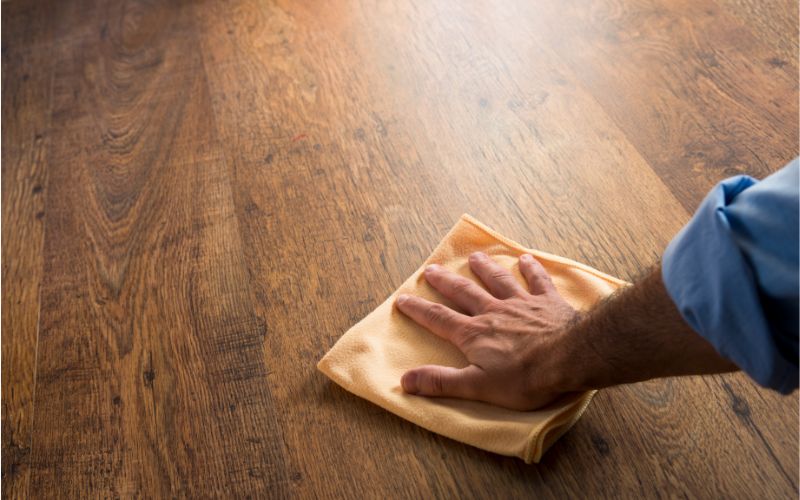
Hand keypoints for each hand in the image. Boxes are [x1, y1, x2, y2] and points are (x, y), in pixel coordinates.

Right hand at [395, 252, 579, 410]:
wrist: (571, 358)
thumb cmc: (525, 378)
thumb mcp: (477, 387)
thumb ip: (441, 382)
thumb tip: (405, 380)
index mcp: (474, 334)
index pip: (438, 318)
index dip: (418, 309)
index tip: (402, 298)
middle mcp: (493, 312)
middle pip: (464, 292)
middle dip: (445, 282)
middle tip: (431, 269)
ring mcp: (522, 304)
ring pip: (498, 280)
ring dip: (485, 268)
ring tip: (475, 257)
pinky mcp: (548, 302)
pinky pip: (537, 281)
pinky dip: (531, 269)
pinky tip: (526, 259)